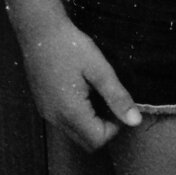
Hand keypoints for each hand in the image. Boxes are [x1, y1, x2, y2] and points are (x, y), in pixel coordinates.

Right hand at [19, 13, 139, 151]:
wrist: (40, 32)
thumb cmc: (71, 47)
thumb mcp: (100, 70)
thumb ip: (118, 98)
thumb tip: (135, 121)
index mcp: (69, 111)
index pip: (98, 140)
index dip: (115, 126)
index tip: (120, 103)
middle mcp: (54, 118)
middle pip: (86, 142)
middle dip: (104, 127)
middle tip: (111, 99)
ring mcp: (46, 113)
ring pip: (75, 133)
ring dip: (92, 121)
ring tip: (98, 92)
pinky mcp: (44, 106)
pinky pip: (65, 122)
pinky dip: (80, 115)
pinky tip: (85, 91)